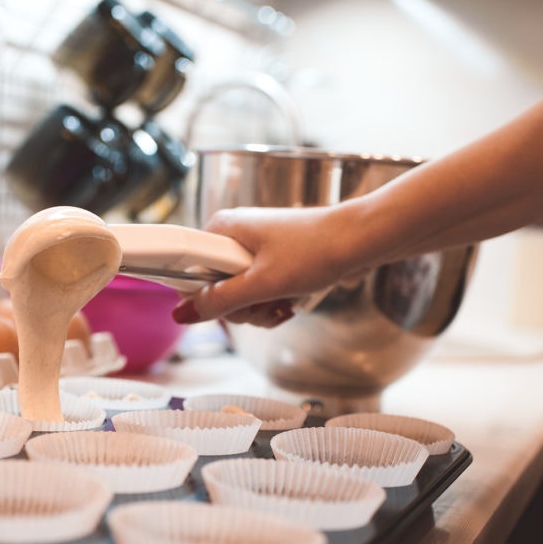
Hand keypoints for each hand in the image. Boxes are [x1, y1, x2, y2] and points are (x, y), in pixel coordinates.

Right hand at [171, 205, 362, 327]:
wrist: (361, 242)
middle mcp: (236, 237)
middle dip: (242, 307)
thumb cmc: (315, 250)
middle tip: (265, 301)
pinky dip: (274, 305)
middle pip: (217, 290)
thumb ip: (220, 302)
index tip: (232, 302)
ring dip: (262, 310)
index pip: (190, 269)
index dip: (206, 295)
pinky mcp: (274, 263)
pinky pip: (261, 295)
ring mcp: (256, 251)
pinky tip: (291, 302)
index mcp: (223, 229)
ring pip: (241, 297)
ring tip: (284, 300)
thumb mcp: (261, 283)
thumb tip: (181, 314)